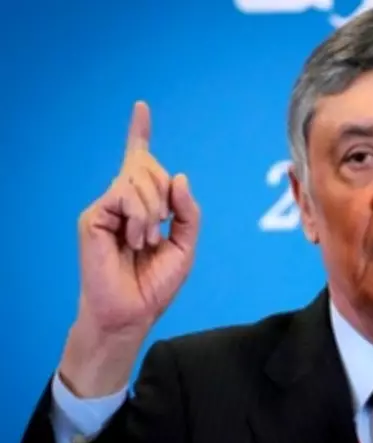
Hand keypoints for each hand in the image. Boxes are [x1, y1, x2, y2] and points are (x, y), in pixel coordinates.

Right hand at [59, 101, 200, 396]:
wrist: (132, 313)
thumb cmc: (155, 283)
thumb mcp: (185, 244)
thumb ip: (187, 210)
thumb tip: (178, 176)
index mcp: (143, 205)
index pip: (139, 162)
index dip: (139, 133)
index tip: (141, 107)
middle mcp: (122, 201)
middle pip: (150, 167)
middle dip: (165, 196)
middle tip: (160, 232)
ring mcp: (106, 207)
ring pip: (140, 179)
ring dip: (154, 213)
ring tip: (146, 242)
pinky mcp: (92, 216)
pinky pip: (126, 195)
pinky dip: (140, 218)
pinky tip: (133, 241)